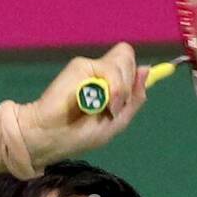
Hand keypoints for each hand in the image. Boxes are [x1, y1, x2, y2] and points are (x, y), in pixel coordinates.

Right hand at [16, 43, 148, 167]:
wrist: (50, 136)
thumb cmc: (81, 135)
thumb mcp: (118, 121)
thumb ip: (134, 98)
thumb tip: (146, 69)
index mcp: (110, 82)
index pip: (132, 65)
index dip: (135, 79)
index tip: (128, 100)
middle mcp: (101, 70)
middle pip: (129, 60)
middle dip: (129, 87)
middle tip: (114, 109)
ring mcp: (91, 67)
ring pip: (124, 63)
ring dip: (122, 91)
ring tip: (109, 109)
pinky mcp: (81, 66)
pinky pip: (111, 70)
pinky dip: (115, 91)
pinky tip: (105, 105)